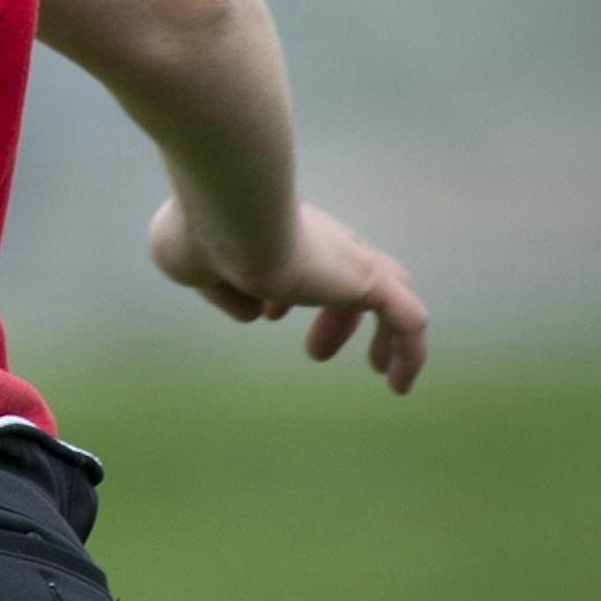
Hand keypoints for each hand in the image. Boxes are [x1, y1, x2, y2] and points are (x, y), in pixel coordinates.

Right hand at [149, 195, 428, 393]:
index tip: (263, 315)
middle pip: (348, 273)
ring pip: (390, 290)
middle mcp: (320, 238)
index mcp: (276, 229)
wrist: (230, 216)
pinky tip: (398, 384)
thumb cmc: (201, 232)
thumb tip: (251, 309)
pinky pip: (407, 320)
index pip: (301, 256)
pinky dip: (409, 353)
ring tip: (380, 372)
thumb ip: (220, 285)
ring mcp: (347, 258)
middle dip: (333, 315)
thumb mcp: (191, 263)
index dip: (283, 291)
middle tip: (315, 352)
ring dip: (380, 334)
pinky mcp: (368, 280)